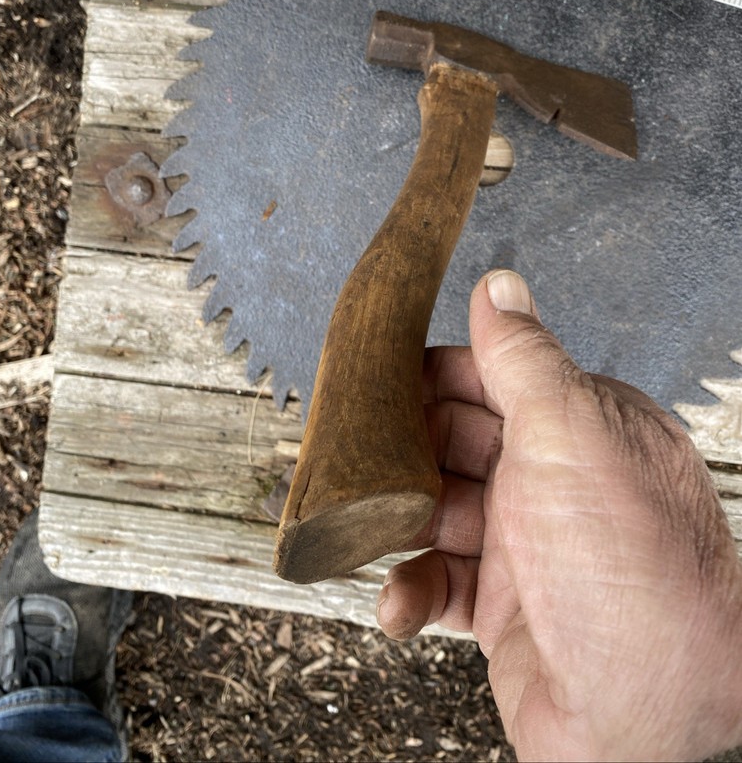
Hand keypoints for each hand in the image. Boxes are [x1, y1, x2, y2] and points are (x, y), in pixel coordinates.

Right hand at [376, 270, 741, 761]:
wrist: (647, 718)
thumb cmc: (629, 567)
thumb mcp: (569, 432)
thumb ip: (523, 358)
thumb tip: (501, 285)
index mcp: (578, 427)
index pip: (493, 378)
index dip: (432, 375)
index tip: (376, 375)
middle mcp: (554, 482)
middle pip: (453, 442)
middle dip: (402, 447)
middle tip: (356, 451)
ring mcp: (527, 546)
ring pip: (436, 511)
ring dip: (394, 521)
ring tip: (364, 526)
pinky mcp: (503, 608)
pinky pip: (438, 584)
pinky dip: (409, 590)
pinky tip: (398, 597)